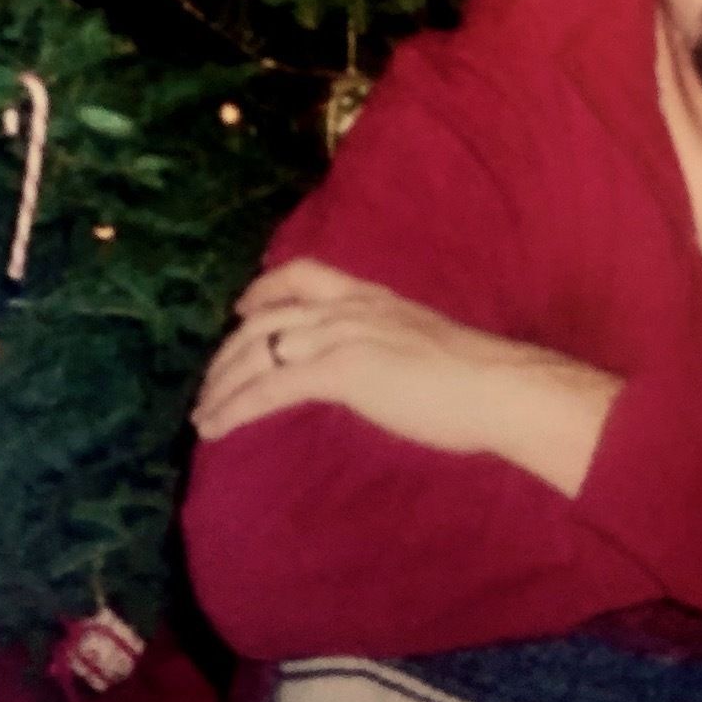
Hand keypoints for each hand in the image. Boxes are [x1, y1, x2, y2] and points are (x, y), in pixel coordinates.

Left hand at [189, 257, 620, 495]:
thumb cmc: (476, 381)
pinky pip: (269, 388)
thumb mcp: (420, 346)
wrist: (500, 387)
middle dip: (228, 353)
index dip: (264, 289)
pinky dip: (234, 407)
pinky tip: (215, 427)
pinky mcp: (338, 370)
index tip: (242, 309)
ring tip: (202, 416)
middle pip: (265, 318)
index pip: (302, 275)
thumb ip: (387, 349)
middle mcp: (348, 307)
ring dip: (221, 386)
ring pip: (258, 352)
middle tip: (208, 385)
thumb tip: (373, 371)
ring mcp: (340, 334)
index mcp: (371, 296)